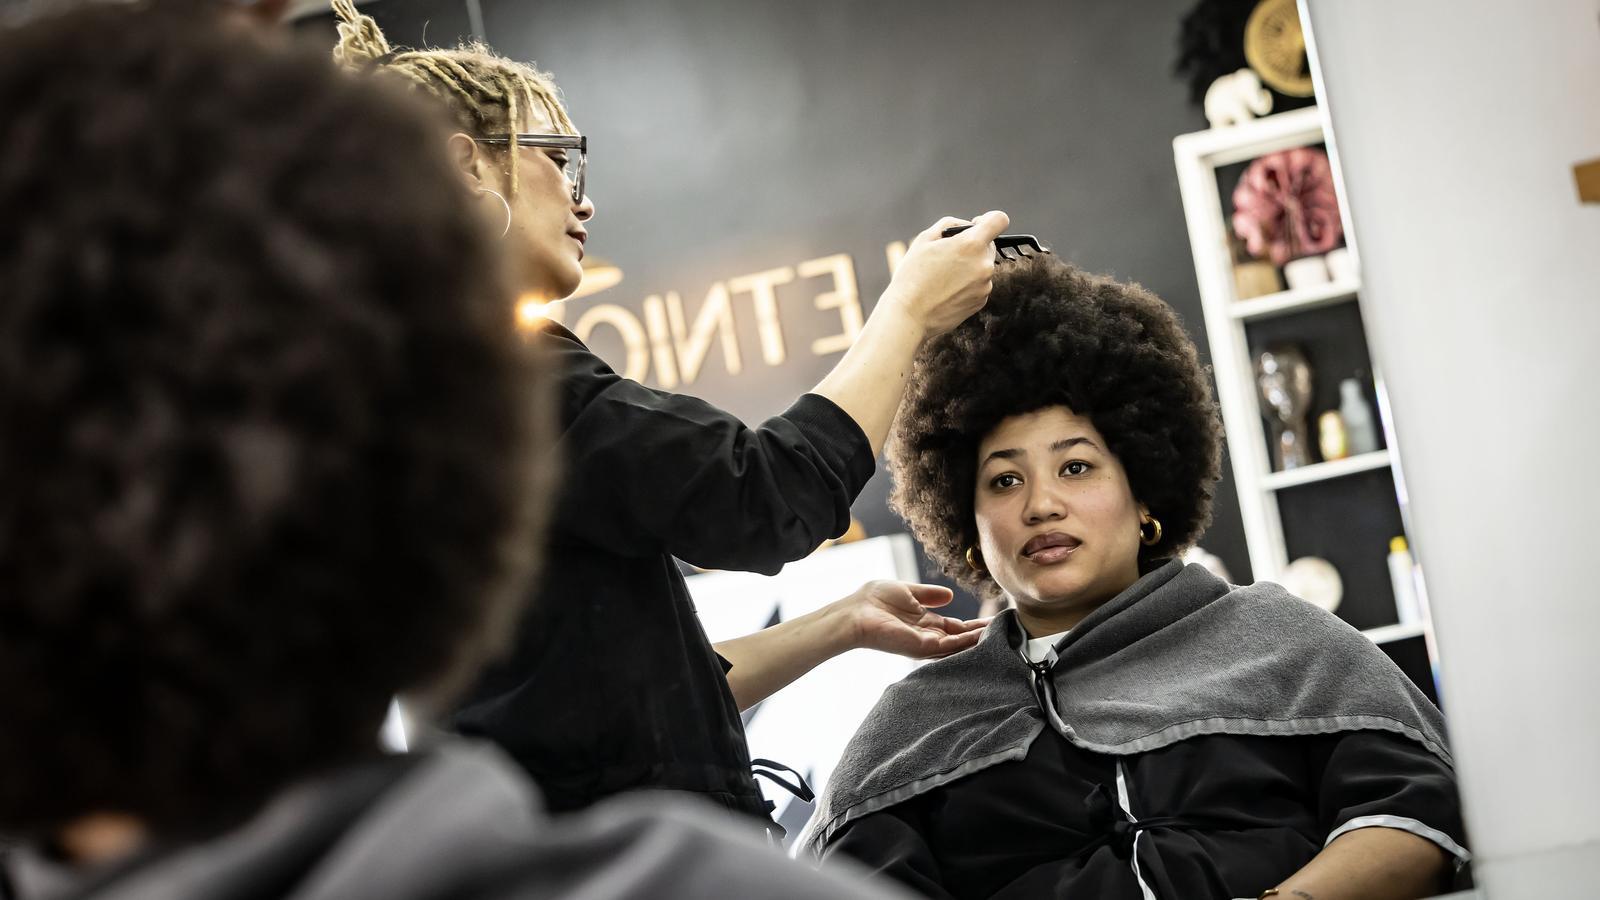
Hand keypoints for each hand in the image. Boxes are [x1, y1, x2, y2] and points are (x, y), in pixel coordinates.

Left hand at [833, 581, 989, 659]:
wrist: (855, 611)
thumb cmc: (873, 600)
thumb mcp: (908, 591)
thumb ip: (928, 594)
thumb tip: (949, 595)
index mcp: (924, 622)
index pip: (955, 626)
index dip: (973, 624)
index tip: (993, 620)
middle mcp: (927, 636)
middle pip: (960, 638)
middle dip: (980, 634)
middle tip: (1003, 629)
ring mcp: (924, 643)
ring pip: (957, 644)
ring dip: (977, 639)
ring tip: (998, 633)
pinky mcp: (919, 647)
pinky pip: (947, 645)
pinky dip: (964, 642)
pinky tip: (980, 636)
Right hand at [880, 211, 1009, 337]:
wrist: (908, 315)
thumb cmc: (912, 276)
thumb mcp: (924, 239)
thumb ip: (949, 225)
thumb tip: (966, 226)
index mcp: (971, 244)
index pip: (999, 220)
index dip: (990, 219)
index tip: (978, 225)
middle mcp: (984, 265)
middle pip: (989, 245)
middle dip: (972, 246)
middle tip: (947, 256)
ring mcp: (985, 286)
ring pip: (982, 267)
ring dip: (968, 267)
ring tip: (942, 278)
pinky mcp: (981, 302)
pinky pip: (979, 285)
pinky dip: (967, 285)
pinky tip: (946, 291)